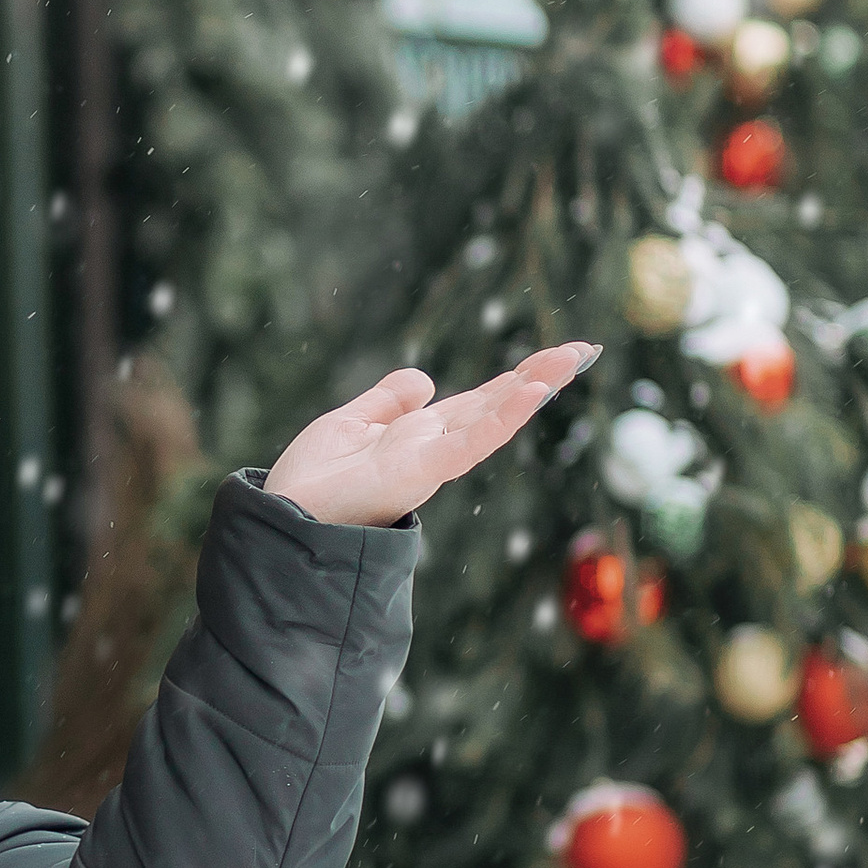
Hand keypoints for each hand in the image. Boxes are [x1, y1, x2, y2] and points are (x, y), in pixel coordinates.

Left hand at [262, 343, 596, 527]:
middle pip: (494, 405)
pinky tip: (529, 391)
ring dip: (532, 389)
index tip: (553, 355)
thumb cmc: (312, 481)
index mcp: (418, 434)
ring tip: (570, 359)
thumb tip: (424, 379)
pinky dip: (500, 417)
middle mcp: (433, 446)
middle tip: (582, 350)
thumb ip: (386, 402)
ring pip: (491, 419)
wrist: (286, 517)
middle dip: (537, 377)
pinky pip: (469, 442)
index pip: (476, 401)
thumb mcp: (349, 424)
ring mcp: (431, 460)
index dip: (513, 378)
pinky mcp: (421, 471)